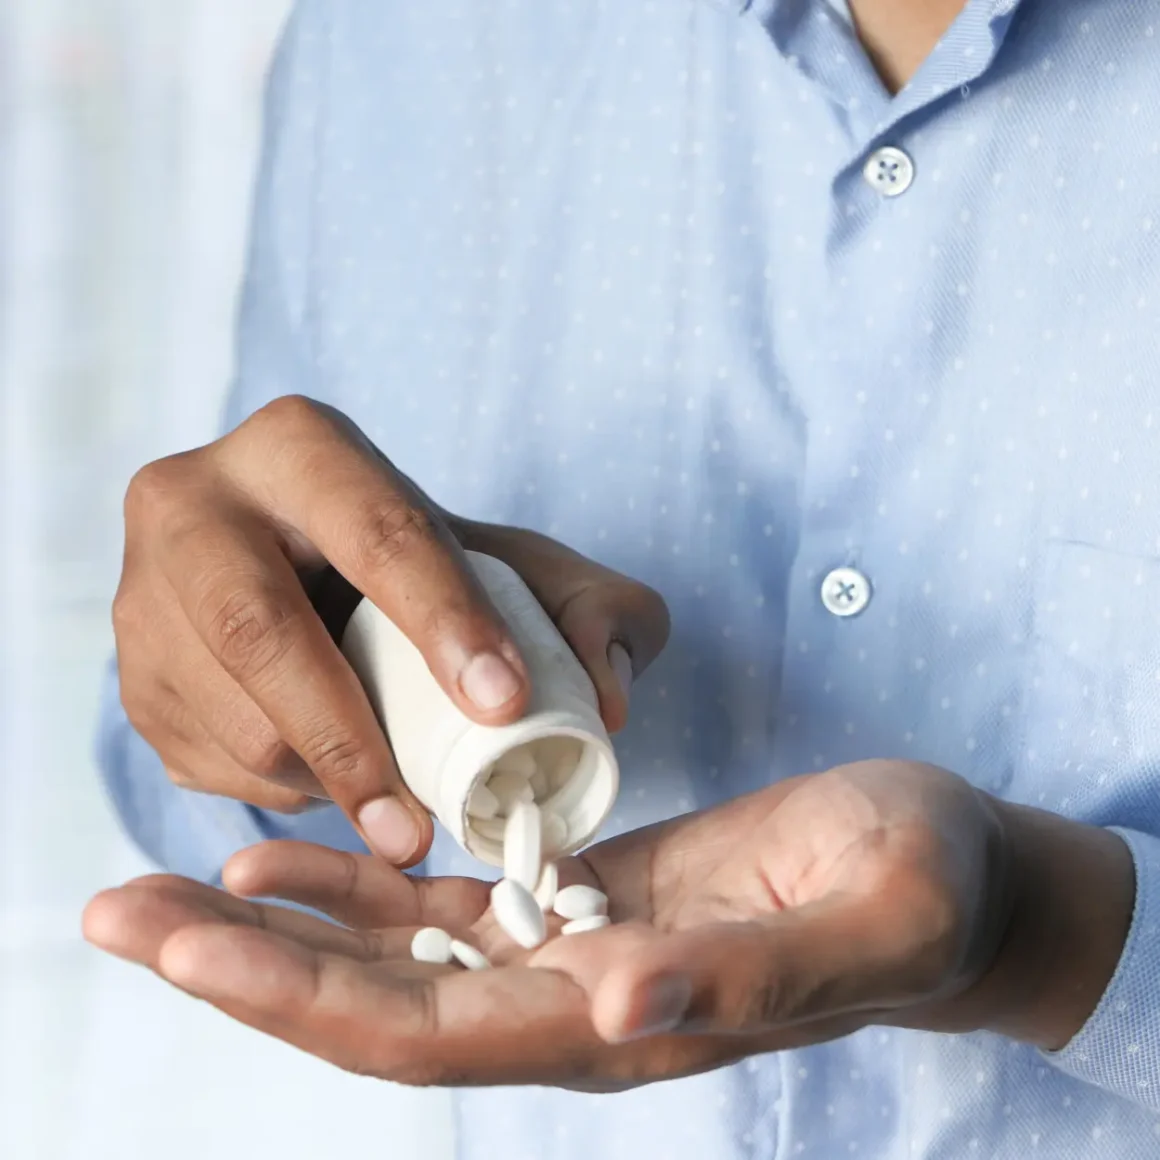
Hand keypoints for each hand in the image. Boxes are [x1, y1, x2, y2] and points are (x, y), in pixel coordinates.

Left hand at [85, 759, 1129, 1088]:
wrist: (939, 877)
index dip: (301, 998)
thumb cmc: (923, 889)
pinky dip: (356, 889)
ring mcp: (568, 955)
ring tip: (160, 892)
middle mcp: (573, 1005)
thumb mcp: (873, 915)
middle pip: (375, 1009)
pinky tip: (285, 860)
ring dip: (272, 932)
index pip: (430, 1031)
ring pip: (391, 962)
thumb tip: (618, 996)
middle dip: (241, 970)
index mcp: (626, 1022)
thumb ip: (755, 975)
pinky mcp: (579, 899)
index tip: (185, 945)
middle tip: (114, 914)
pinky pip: (443, 907)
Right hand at [113, 394, 668, 863]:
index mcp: (297, 445)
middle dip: (351, 739)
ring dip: (317, 779)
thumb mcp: (526, 570)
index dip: (444, 621)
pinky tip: (332, 780)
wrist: (322, 580)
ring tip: (393, 806)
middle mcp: (192, 499)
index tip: (507, 704)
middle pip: (259, 629)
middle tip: (422, 828)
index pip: (375, 532)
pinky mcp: (129, 672)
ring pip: (227, 712)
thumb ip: (596, 611)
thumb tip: (605, 698)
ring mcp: (139, 591)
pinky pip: (201, 759)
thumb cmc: (433, 575)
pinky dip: (280, 791)